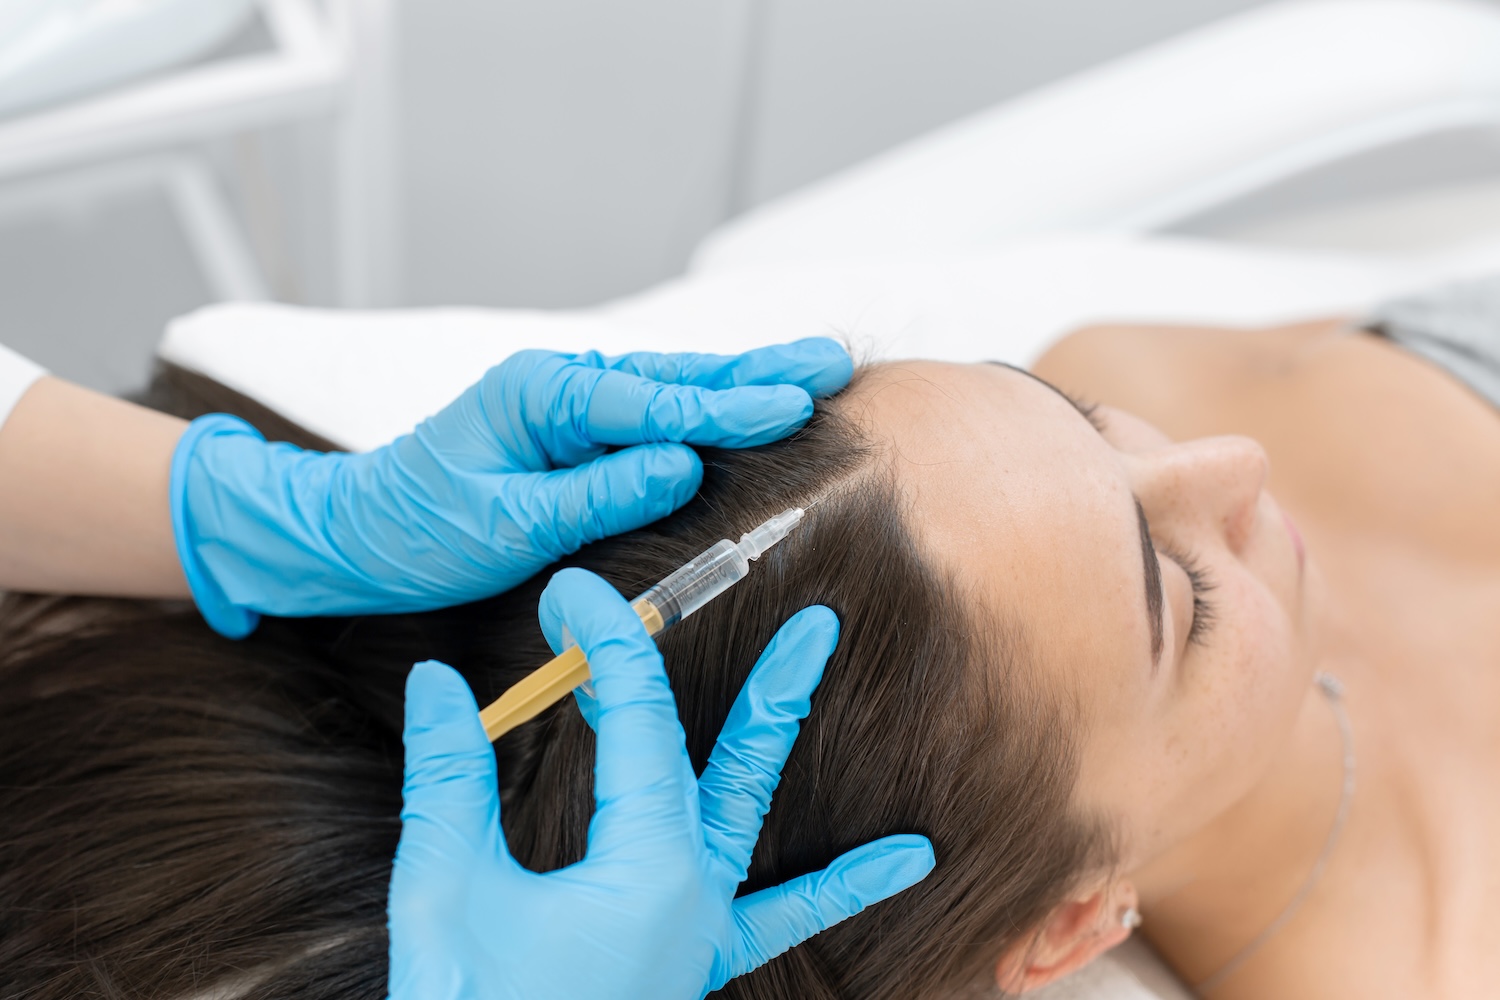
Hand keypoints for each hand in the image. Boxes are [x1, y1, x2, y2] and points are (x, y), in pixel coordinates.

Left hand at [169, 341, 851, 636]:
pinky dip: (706, 407)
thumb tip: (680, 466)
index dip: (728, 408)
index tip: (796, 404)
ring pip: (672, 389)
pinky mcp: (574, 431)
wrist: (351, 532)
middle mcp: (560, 386)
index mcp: (539, 396)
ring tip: (814, 368)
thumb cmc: (415, 530)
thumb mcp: (501, 524)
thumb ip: (594, 493)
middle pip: (676, 377)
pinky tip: (748, 402)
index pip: (652, 403)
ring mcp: (568, 404)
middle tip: (832, 361)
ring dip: (742, 382)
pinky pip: (652, 414)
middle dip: (757, 372)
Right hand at [386, 569, 935, 999]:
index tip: (572, 595)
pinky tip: (913, 857)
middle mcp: (694, 889)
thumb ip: (449, 778)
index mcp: (645, 863)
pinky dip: (841, 884)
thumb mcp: (447, 891)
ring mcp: (702, 927)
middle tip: (817, 623)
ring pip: (755, 813)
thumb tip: (435, 683)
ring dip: (782, 739)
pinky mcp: (695, 959)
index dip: (606, 642)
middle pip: (734, 760)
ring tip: (831, 677)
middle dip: (772, 685)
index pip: (639, 718)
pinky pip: (783, 916)